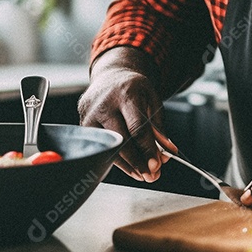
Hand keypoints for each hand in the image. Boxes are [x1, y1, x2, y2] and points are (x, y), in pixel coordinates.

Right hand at [77, 47, 177, 181]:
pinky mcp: (83, 125)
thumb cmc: (133, 88)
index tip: (157, 165)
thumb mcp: (152, 98)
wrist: (110, 76)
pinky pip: (101, 148)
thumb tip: (168, 152)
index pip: (137, 127)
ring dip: (128, 166)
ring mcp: (90, 115)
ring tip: (143, 174)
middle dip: (138, 162)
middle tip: (152, 175)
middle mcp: (105, 105)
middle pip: (121, 141)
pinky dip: (116, 161)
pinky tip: (130, 167)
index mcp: (126, 94)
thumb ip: (160, 125)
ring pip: (109, 148)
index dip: (147, 149)